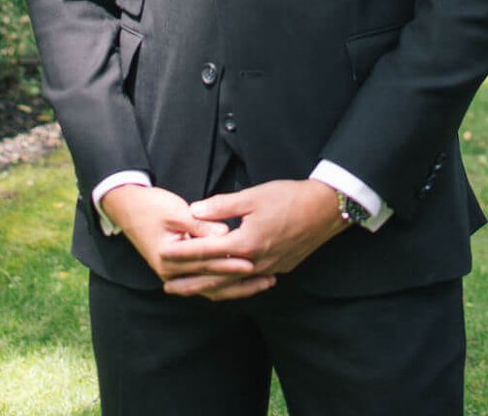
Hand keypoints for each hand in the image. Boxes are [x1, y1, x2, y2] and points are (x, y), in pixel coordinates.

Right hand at [100, 184, 259, 295]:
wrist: (127, 208)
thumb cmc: (150, 206)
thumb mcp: (175, 212)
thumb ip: (200, 224)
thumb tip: (224, 234)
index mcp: (169, 258)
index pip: (206, 262)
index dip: (229, 262)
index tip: (251, 262)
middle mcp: (171, 273)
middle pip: (212, 280)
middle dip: (240, 279)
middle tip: (267, 277)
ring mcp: (175, 274)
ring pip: (211, 287)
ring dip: (238, 286)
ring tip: (265, 282)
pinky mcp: (180, 271)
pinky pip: (206, 283)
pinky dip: (226, 283)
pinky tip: (246, 282)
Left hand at [160, 179, 345, 300]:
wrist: (324, 210)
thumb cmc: (288, 198)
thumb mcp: (253, 196)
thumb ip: (222, 206)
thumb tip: (195, 211)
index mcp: (245, 243)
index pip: (206, 252)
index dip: (182, 253)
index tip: (163, 255)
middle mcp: (254, 262)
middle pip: (215, 277)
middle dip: (189, 282)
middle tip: (166, 286)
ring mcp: (268, 269)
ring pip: (231, 286)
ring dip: (208, 289)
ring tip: (189, 291)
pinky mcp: (278, 269)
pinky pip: (248, 284)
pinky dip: (232, 287)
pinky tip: (224, 287)